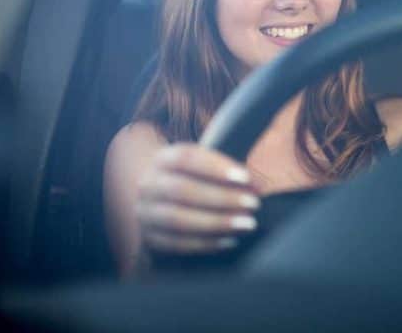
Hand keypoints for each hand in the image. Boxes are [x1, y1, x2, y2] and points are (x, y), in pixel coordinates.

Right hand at [136, 143, 259, 254]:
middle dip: (221, 198)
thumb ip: (226, 170)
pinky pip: (176, 244)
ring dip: (216, 223)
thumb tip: (257, 186)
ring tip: (246, 223)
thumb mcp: (202, 164)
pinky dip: (206, 243)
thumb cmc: (192, 177)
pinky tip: (230, 240)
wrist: (155, 194)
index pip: (186, 158)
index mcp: (162, 159)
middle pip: (182, 190)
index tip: (245, 176)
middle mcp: (149, 185)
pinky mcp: (149, 238)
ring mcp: (145, 213)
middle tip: (253, 203)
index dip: (216, 167)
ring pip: (177, 219)